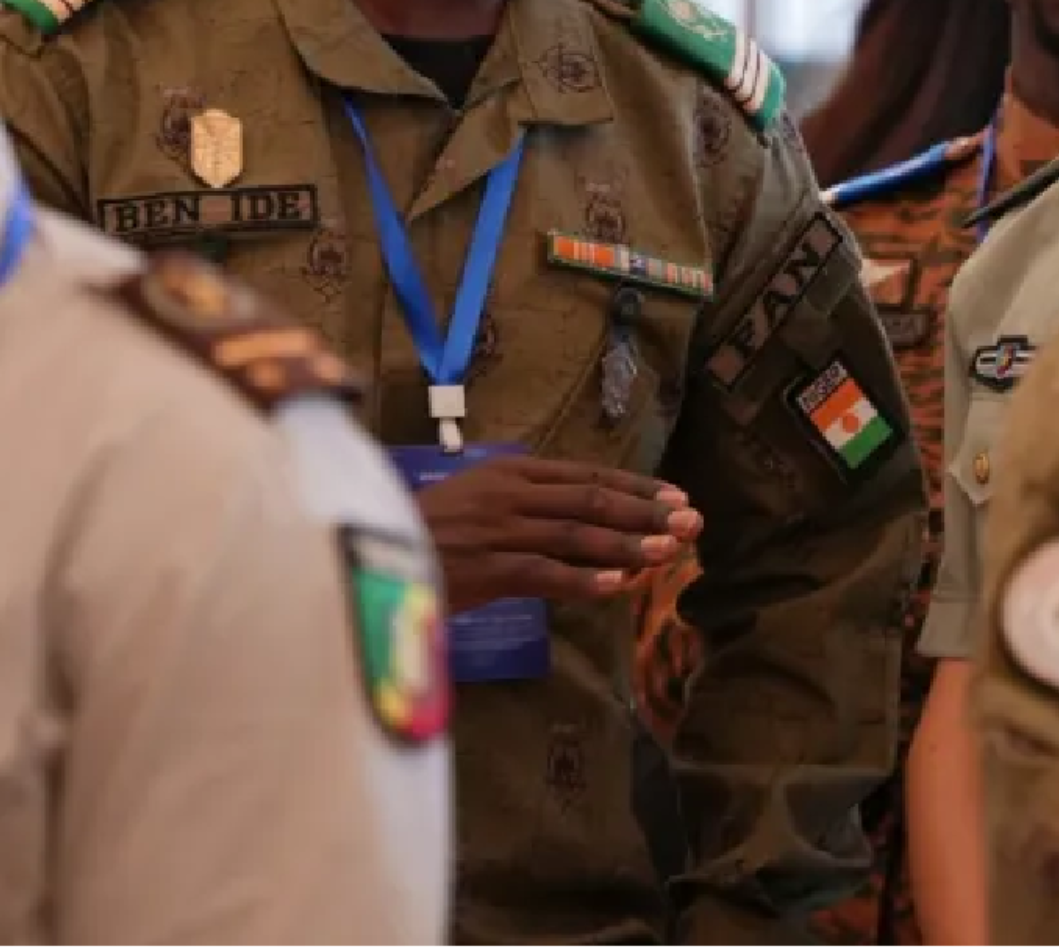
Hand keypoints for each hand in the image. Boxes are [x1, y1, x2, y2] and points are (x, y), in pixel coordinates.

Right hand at [414, 455, 702, 609]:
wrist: (366, 548)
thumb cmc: (425, 530)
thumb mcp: (480, 500)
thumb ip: (528, 503)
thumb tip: (585, 515)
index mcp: (513, 472)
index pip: (589, 476)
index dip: (637, 488)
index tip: (677, 498)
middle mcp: (512, 494)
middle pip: (593, 501)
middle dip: (647, 512)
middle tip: (692, 522)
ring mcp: (499, 529)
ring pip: (577, 534)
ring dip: (627, 544)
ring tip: (667, 553)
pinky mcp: (484, 567)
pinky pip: (543, 573)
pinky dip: (581, 579)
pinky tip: (616, 586)